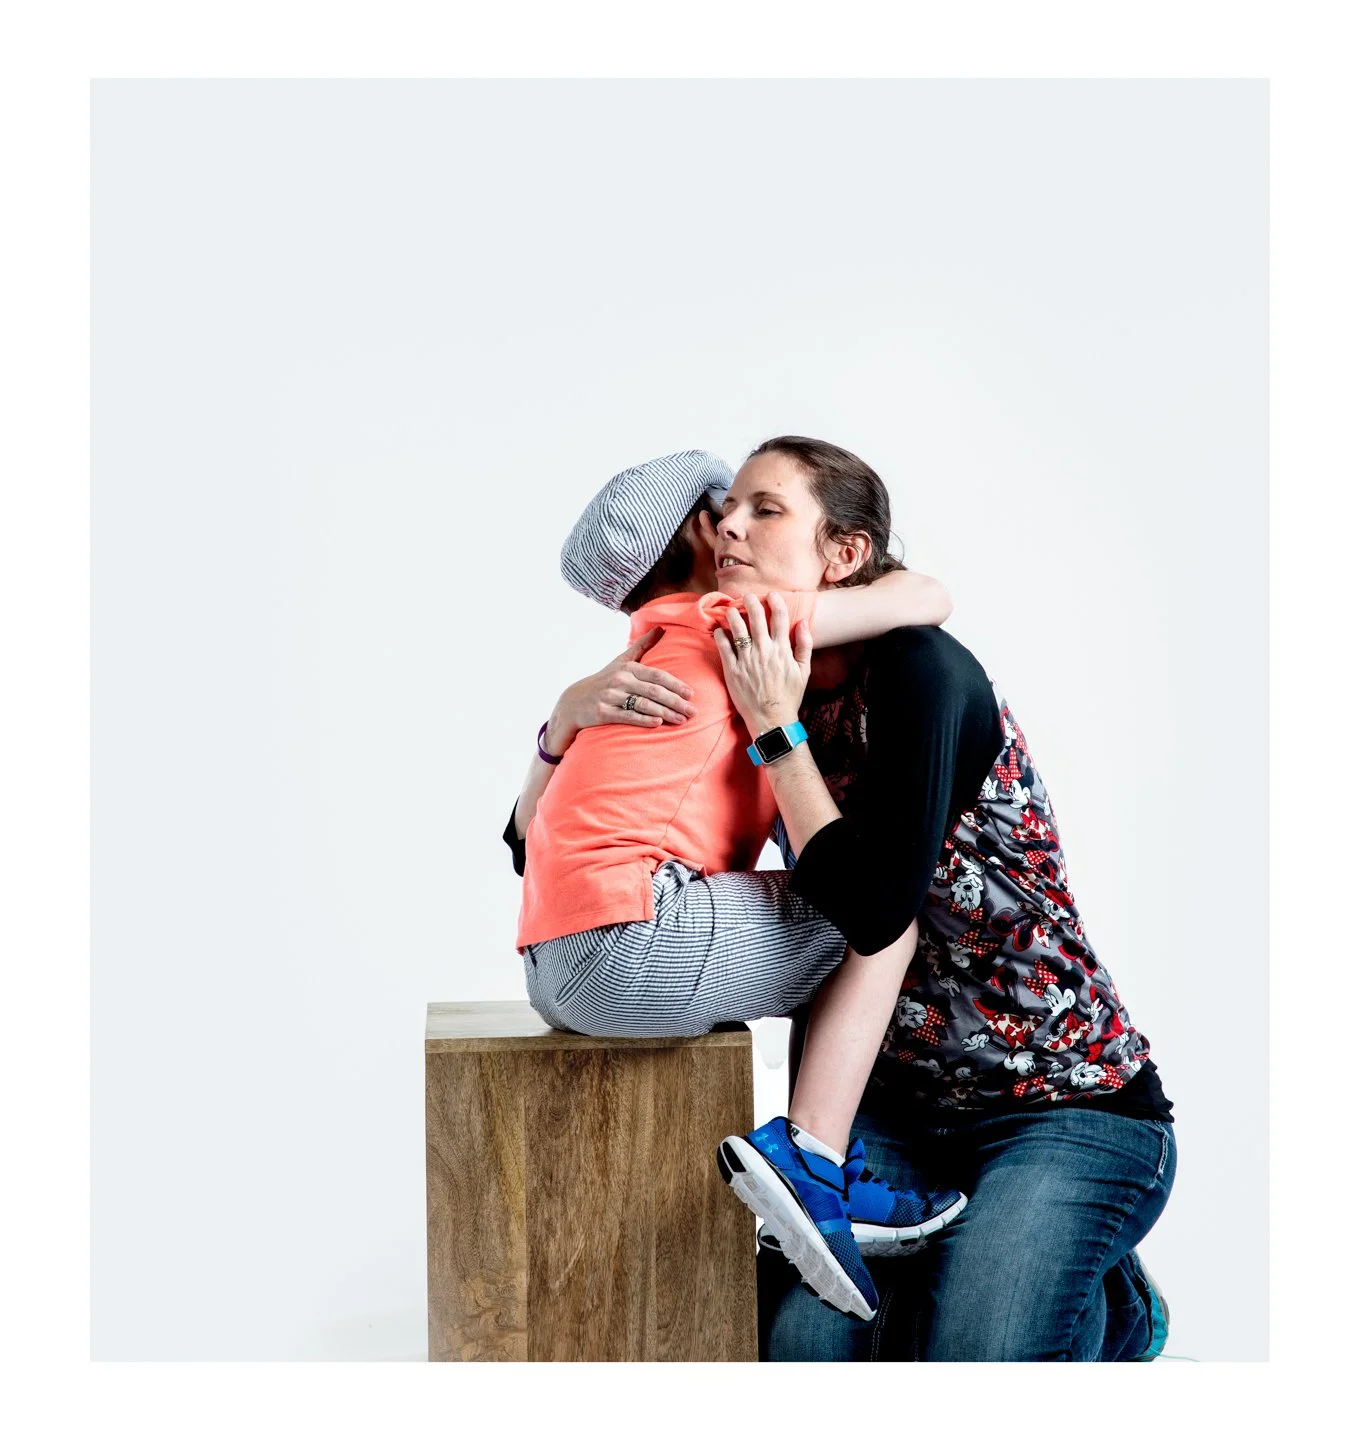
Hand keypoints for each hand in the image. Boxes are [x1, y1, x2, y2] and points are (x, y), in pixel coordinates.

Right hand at [543, 627, 697, 754]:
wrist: (574, 701)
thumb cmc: (603, 680)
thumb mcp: (621, 661)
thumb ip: (642, 646)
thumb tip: (661, 628)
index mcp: (627, 668)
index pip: (657, 676)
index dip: (676, 685)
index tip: (691, 694)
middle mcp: (619, 680)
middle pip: (654, 691)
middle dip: (676, 702)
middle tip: (692, 711)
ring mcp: (611, 696)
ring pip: (643, 705)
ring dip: (665, 713)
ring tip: (681, 720)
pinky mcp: (603, 712)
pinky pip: (627, 716)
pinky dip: (644, 720)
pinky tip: (658, 724)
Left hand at [712, 592, 812, 738]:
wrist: (772, 719)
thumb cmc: (789, 696)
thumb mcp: (804, 671)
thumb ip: (804, 645)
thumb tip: (803, 622)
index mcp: (782, 650)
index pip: (779, 618)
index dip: (775, 602)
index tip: (771, 595)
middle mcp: (764, 651)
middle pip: (756, 618)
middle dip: (751, 602)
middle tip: (747, 595)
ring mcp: (746, 660)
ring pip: (737, 629)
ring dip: (733, 615)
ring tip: (730, 609)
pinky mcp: (732, 670)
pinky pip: (724, 647)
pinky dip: (720, 636)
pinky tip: (719, 630)